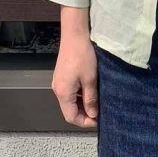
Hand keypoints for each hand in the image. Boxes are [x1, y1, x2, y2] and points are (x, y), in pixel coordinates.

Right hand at [51, 7, 98, 126]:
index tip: (98, 121)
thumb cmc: (83, 56)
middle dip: (84, 114)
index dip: (84, 122)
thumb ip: (91, 98)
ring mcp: (58, 81)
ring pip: (70, 100)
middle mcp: (57, 89)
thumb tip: (93, 114)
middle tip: (100, 113)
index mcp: (63, 93)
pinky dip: (79, 95)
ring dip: (82, 104)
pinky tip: (90, 91)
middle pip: (69, 109)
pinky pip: (70, 91)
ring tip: (97, 103)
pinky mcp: (62, 74)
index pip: (71, 117)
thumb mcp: (90, 79)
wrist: (75, 34)